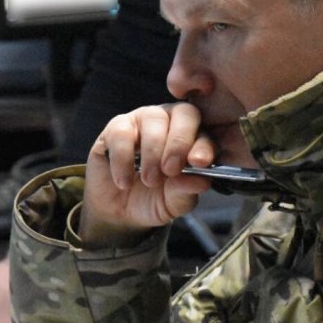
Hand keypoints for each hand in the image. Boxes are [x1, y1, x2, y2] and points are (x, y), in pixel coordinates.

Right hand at [81, 103, 214, 245]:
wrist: (117, 209)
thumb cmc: (152, 199)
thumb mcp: (172, 203)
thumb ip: (186, 191)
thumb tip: (202, 182)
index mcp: (193, 139)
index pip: (206, 132)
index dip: (204, 146)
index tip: (199, 163)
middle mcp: (172, 122)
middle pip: (185, 113)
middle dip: (179, 142)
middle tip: (171, 170)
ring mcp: (144, 120)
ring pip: (154, 118)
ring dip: (152, 152)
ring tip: (149, 180)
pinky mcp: (117, 127)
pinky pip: (123, 132)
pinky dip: (124, 159)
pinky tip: (124, 180)